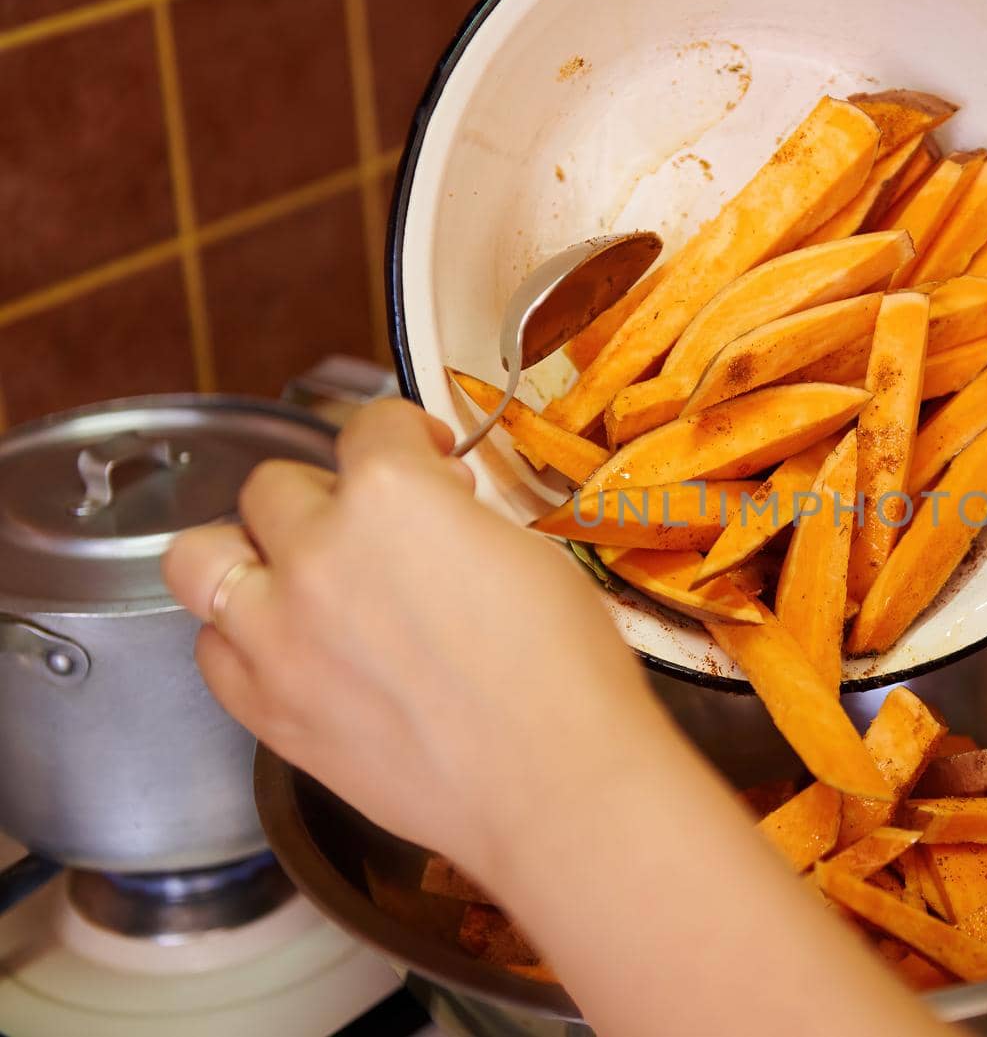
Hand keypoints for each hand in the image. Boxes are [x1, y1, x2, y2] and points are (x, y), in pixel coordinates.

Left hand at [162, 400, 649, 878]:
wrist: (551, 784)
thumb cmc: (565, 665)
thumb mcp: (523, 551)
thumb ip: (451, 518)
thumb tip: (430, 511)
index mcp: (391, 494)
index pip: (370, 425)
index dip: (407, 436)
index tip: (429, 457)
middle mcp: (314, 551)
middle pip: (274, 486)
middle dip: (327, 497)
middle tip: (374, 533)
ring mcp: (276, 635)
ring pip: (199, 559)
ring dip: (247, 555)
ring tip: (293, 578)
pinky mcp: (266, 710)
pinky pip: (211, 652)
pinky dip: (243, 640)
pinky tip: (291, 650)